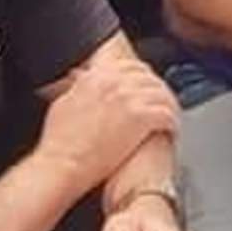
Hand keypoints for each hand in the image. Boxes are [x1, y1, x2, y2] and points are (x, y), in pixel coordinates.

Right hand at [40, 56, 178, 186]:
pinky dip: (172, 122)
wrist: (63, 164)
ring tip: (170, 117)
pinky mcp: (142, 118)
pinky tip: (171, 131)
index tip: (146, 88)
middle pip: (150, 78)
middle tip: (162, 103)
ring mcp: (130, 99)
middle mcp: (115, 82)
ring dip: (169, 106)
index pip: (130, 67)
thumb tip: (82, 81)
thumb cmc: (58, 143)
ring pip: (163, 94)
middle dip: (158, 90)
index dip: (142, 78)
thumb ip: (78, 88)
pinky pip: (168, 114)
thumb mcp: (63, 103)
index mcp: (97, 76)